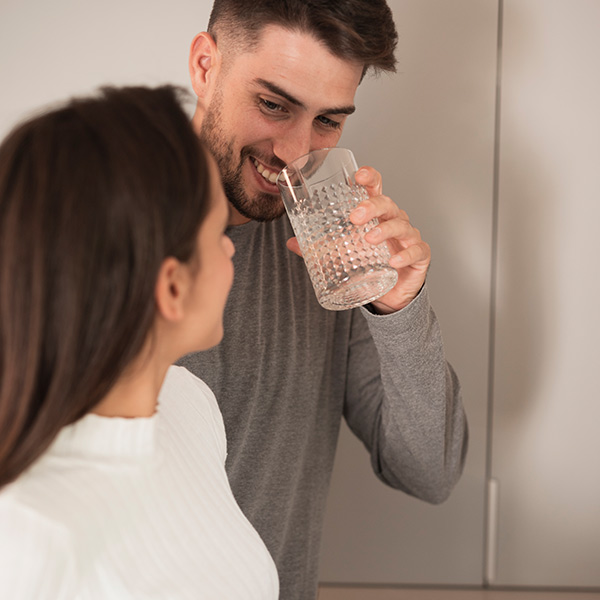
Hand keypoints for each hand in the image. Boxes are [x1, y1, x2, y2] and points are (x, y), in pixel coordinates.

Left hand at [286, 166, 430, 314]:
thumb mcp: (342, 254)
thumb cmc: (370, 263)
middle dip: (371, 206)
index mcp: (376, 214)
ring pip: (401, 225)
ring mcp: (409, 236)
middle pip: (387, 204)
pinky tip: (393, 261)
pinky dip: (405, 255)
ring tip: (368, 239)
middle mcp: (394, 220)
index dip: (369, 178)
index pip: (375, 188)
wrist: (390, 293)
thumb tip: (292, 242)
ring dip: (384, 230)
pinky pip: (416, 251)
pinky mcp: (420, 255)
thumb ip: (319, 248)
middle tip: (354, 217)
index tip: (357, 176)